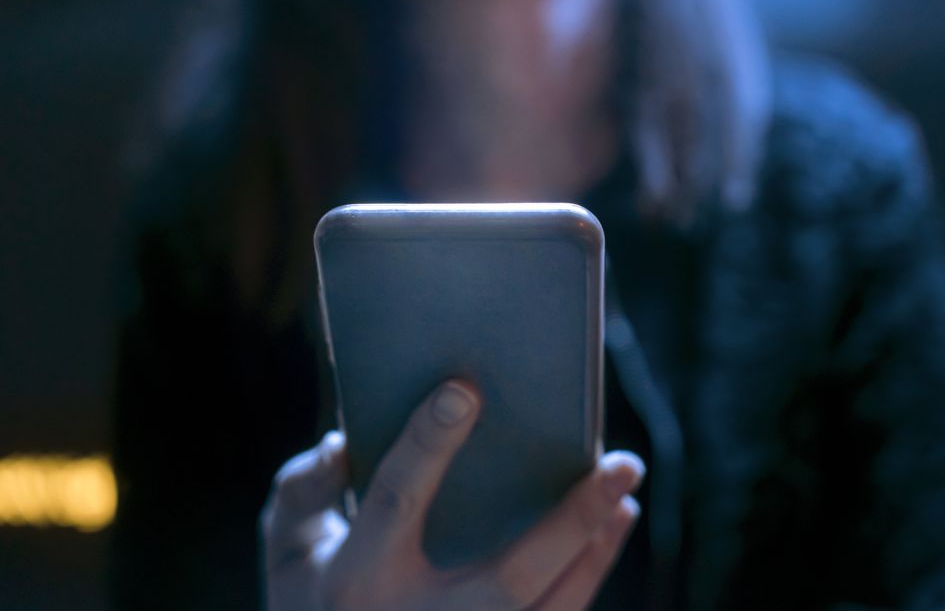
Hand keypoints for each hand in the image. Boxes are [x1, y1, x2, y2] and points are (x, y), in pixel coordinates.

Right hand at [261, 380, 643, 610]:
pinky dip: (589, 576)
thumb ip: (303, 489)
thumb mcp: (287, 547)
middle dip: (574, 520)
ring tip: (626, 493)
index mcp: (358, 580)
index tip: (464, 388)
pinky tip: (611, 530)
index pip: (399, 499)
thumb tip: (347, 441)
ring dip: (597, 549)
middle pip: (513, 575)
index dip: (429, 443)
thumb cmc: (309, 603)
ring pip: (550, 607)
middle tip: (623, 462)